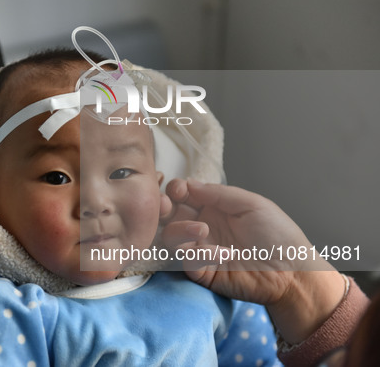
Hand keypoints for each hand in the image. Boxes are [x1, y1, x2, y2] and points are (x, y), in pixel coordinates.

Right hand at [159, 179, 344, 342]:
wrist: (293, 271)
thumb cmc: (278, 234)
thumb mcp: (251, 204)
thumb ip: (219, 193)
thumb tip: (188, 183)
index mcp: (213, 208)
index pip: (183, 196)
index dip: (175, 190)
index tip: (179, 190)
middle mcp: (202, 227)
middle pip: (169, 215)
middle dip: (164, 208)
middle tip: (168, 206)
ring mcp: (200, 250)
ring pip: (171, 237)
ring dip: (180, 229)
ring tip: (202, 230)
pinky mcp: (202, 273)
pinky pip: (187, 261)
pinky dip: (201, 254)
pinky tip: (223, 253)